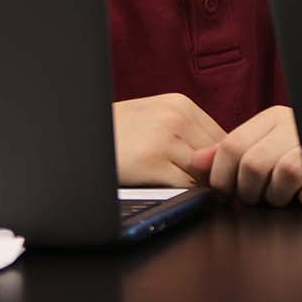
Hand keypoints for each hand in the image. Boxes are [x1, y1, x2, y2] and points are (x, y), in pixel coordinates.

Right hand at [112, 93, 226, 186]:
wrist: (78, 136)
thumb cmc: (117, 133)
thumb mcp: (154, 118)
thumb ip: (186, 132)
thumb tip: (218, 157)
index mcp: (180, 104)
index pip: (222, 137)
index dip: (222, 162)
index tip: (218, 177)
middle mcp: (176, 117)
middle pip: (217, 155)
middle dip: (215, 175)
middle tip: (211, 192)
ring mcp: (165, 138)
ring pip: (204, 171)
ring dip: (203, 187)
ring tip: (195, 196)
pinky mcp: (152, 162)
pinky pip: (187, 186)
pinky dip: (187, 196)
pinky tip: (178, 197)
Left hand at [188, 104, 301, 207]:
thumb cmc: (296, 161)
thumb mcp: (261, 151)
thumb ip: (229, 154)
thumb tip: (197, 161)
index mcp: (273, 118)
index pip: (231, 146)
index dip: (222, 176)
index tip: (226, 192)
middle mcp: (293, 124)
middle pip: (252, 163)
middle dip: (249, 191)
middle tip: (258, 197)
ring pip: (279, 173)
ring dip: (275, 197)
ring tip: (283, 195)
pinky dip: (298, 199)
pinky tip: (301, 195)